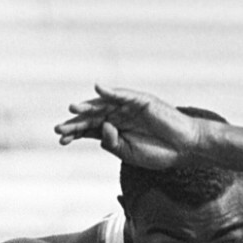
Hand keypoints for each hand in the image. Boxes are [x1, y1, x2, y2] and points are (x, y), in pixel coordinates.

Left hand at [54, 84, 201, 169]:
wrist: (183, 148)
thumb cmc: (156, 152)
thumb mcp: (126, 153)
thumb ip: (111, 142)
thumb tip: (101, 127)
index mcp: (111, 131)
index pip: (87, 130)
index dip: (74, 133)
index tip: (61, 140)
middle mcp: (117, 117)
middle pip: (91, 117)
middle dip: (75, 123)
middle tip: (58, 128)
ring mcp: (128, 108)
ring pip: (103, 105)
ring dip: (87, 106)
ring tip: (72, 109)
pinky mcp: (142, 101)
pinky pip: (124, 95)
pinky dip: (111, 91)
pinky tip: (97, 89)